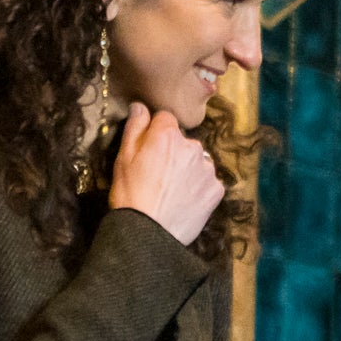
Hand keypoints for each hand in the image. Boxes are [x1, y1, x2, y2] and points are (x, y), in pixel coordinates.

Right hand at [108, 103, 225, 245]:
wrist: (148, 234)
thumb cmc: (130, 195)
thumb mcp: (123, 158)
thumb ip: (135, 127)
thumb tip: (140, 106)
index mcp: (168, 135)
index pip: (165, 118)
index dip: (155, 133)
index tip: (148, 150)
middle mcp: (193, 146)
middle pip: (183, 141)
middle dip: (173, 152)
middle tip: (158, 175)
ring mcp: (207, 169)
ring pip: (197, 161)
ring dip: (187, 169)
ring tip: (171, 190)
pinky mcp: (216, 190)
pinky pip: (207, 181)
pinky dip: (198, 188)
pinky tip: (183, 200)